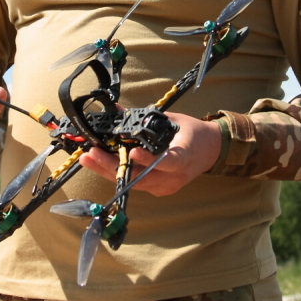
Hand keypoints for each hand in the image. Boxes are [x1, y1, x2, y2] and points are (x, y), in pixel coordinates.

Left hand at [79, 112, 221, 196]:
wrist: (211, 151)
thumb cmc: (192, 133)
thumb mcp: (172, 120)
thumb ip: (145, 119)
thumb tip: (118, 111)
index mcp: (184, 156)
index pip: (167, 161)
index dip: (148, 159)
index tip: (132, 152)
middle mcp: (175, 177)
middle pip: (141, 178)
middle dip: (112, 166)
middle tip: (92, 154)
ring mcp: (167, 187)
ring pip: (133, 183)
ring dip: (109, 171)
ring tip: (89, 159)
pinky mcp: (160, 190)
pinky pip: (136, 184)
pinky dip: (118, 174)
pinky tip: (101, 164)